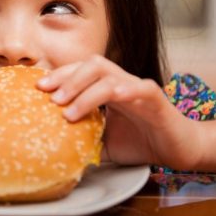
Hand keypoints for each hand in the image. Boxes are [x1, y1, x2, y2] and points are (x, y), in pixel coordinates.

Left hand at [37, 55, 200, 170]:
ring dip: (84, 91)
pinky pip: (139, 88)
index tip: (38, 88)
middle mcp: (121, 83)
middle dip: (67, 78)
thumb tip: (54, 149)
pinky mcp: (156, 99)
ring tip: (67, 111)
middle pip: (92, 65)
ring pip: (109, 76)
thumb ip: (82, 141)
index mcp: (106, 88)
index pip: (79, 71)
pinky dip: (124, 91)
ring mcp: (138, 88)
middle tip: (49, 97)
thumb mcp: (103, 143)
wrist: (177, 150)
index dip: (59, 76)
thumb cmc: (140, 143)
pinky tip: (109, 102)